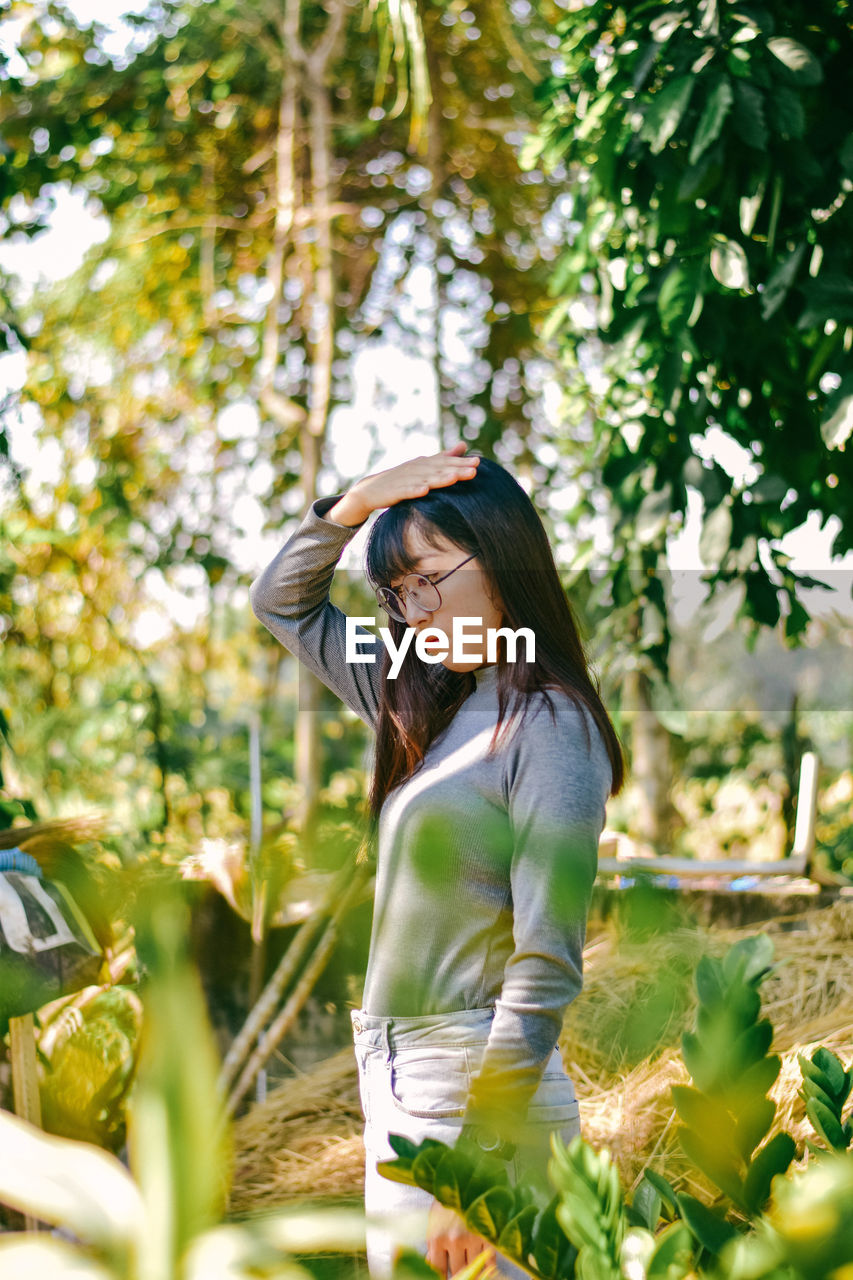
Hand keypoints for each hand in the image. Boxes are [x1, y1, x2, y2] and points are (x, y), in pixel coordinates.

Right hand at [327, 443, 479, 525]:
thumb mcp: (423, 467)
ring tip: (454, 478)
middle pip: (438, 469)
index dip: (461, 462)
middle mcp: (415, 469)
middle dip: (456, 468)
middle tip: (474, 469)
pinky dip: (414, 490)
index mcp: (424, 464)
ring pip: (425, 479)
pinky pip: (405, 491)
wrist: (370, 490)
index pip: (445, 462)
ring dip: (440, 478)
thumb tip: (464, 445)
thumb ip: (444, 457)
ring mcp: (405, 480)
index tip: (478, 462)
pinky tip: (424, 491)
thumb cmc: (401, 479)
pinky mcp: (394, 492)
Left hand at [425, 1200, 495, 1277]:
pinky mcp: (488, 1234)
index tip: (446, 1278)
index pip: (438, 1270)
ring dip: (472, 1269)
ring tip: (471, 1266)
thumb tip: (432, 1266)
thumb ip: (433, 1245)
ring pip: (474, 1267)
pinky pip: (490, 1261)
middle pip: (457, 1271)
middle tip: (459, 1272)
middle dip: (458, 1274)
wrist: (465, 1178)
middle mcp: (454, 1240)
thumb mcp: (434, 1221)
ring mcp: (473, 1238)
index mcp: (437, 1238)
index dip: (442, 1278)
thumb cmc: (448, 1200)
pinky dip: (488, 1267)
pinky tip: (484, 1264)